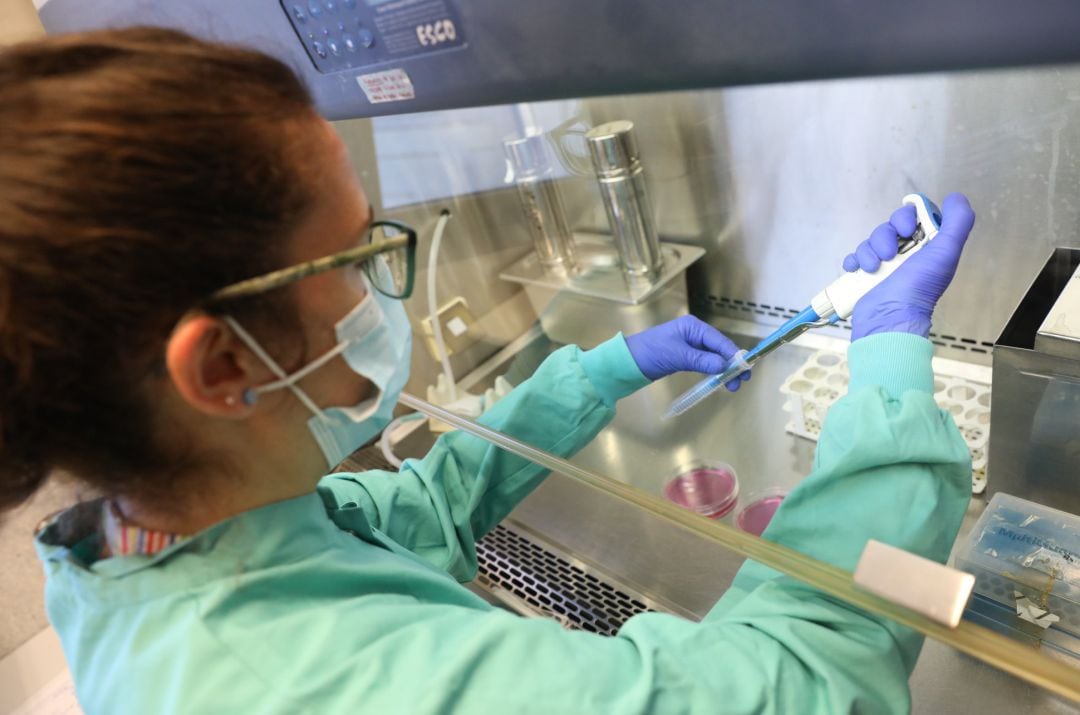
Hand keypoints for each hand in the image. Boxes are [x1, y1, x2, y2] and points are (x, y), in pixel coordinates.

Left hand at [625, 315, 751, 389]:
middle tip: (741, 381)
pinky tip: (720, 380)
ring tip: (733, 386)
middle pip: (720, 349)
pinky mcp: (686, 357)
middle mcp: (695, 334)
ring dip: (724, 370)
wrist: (628, 362)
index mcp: (693, 327)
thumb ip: (701, 360)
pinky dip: (714, 371)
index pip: (719, 341)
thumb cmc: (650, 352)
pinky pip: (705, 363)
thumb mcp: (677, 355)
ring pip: (714, 357)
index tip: (745, 369)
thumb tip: (725, 365)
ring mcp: (691, 346)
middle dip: (732, 364)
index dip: (733, 355)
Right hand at [845, 193, 974, 340]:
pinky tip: (858, 270)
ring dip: (869, 250)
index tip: (906, 228)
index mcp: (926, 247)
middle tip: (890, 253)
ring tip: (875, 268)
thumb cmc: (919, 288)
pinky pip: (854, 258)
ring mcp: (884, 266)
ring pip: (869, 241)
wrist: (890, 317)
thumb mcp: (946, 251)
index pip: (912, 217)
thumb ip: (957, 222)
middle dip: (884, 236)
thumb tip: (955, 198)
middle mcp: (906, 255)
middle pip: (888, 227)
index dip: (906, 217)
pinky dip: (854, 261)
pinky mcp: (865, 277)